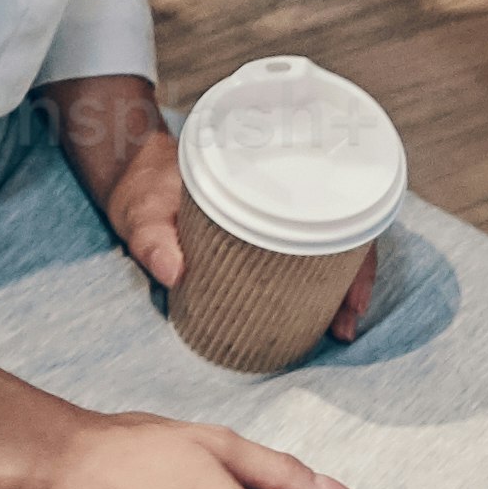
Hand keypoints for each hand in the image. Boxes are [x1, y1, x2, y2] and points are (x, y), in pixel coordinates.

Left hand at [55, 67, 383, 345]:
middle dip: (353, 283)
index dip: (355, 259)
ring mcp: (273, 210)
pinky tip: (314, 305)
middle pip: (340, 236)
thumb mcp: (143, 212)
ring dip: (337, 285)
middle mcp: (279, 193)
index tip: (352, 300)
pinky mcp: (259, 226)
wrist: (132, 164)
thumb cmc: (142, 185)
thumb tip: (174, 274)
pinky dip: (314, 278)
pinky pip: (300, 249)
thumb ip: (154, 241)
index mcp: (264, 181)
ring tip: (339, 324)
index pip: (332, 214)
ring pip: (326, 246)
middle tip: (347, 324)